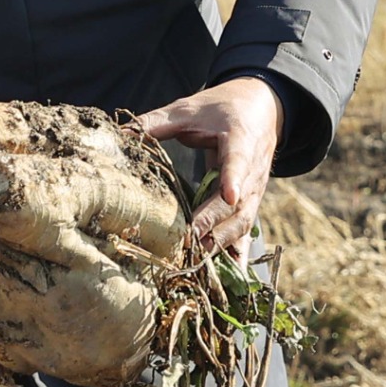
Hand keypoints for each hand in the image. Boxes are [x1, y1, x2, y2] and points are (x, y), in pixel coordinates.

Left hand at [136, 76, 282, 255]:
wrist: (263, 108)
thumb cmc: (221, 108)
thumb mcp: (189, 109)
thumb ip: (157, 122)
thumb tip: (122, 131)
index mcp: (241, 139)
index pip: (238, 161)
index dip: (232, 178)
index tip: (227, 196)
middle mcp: (254, 169)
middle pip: (239, 202)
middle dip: (215, 224)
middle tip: (189, 242)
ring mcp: (255, 190)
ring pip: (243, 221)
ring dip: (223, 243)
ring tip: (197, 261)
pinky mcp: (251, 203)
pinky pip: (246, 230)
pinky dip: (238, 253)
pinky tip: (230, 278)